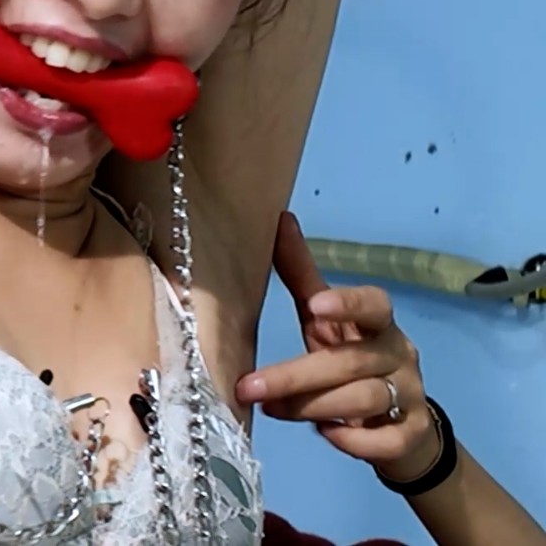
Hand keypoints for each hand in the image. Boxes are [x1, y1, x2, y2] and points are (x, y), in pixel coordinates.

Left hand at [236, 212, 441, 481]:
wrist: (400, 426)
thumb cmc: (350, 360)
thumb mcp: (325, 320)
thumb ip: (302, 276)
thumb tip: (279, 218)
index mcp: (378, 324)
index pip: (375, 304)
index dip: (348, 303)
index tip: (314, 305)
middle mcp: (400, 355)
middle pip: (351, 362)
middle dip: (295, 375)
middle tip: (248, 386)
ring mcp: (412, 397)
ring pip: (363, 400)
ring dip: (311, 407)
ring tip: (270, 409)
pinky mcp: (411, 436)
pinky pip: (385, 441)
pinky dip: (354, 441)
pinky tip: (326, 436)